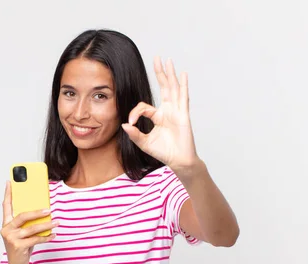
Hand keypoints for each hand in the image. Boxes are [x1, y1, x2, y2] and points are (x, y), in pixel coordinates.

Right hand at [0, 181, 57, 263]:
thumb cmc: (21, 247)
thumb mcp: (22, 233)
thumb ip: (27, 223)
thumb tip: (43, 211)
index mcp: (6, 224)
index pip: (6, 206)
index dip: (8, 194)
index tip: (10, 182)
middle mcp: (6, 229)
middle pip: (22, 216)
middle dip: (37, 212)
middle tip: (48, 210)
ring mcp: (11, 238)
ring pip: (32, 228)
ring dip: (46, 225)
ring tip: (56, 223)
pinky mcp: (18, 246)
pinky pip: (35, 239)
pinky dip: (46, 237)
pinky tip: (53, 235)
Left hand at [122, 56, 201, 172]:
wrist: (178, 161)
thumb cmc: (163, 152)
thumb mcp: (144, 143)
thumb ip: (134, 134)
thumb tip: (124, 124)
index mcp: (158, 116)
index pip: (143, 106)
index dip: (135, 112)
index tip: (130, 123)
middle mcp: (168, 110)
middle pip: (163, 87)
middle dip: (159, 73)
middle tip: (156, 58)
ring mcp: (177, 111)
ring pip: (173, 88)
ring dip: (170, 74)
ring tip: (167, 61)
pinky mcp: (183, 115)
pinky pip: (183, 98)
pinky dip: (183, 85)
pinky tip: (183, 74)